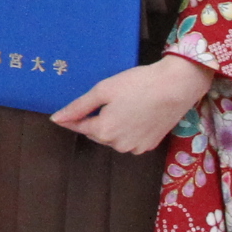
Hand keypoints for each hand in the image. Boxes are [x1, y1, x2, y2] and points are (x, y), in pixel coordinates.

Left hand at [51, 52, 216, 154]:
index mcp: (103, 130)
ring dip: (112, 126)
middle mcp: (117, 145)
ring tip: (124, 106)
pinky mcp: (150, 146)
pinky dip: (128, 130)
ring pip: (114, 138)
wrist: (176, 87)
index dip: (72, 118)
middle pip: (97, 133)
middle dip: (96, 120)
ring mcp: (135, 147)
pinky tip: (136, 114)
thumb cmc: (138, 84)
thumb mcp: (103, 90)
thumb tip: (56, 119)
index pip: (79, 126)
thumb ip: (78, 107)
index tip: (66, 113)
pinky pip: (130, 140)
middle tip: (106, 101)